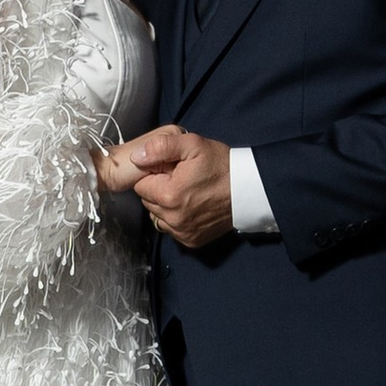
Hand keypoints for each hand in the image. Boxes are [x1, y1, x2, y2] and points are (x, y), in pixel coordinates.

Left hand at [96, 122, 236, 249]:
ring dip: (166, 205)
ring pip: (158, 216)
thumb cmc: (221, 165)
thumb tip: (137, 157)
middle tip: (180, 179)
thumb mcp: (193, 145)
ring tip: (187, 192)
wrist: (248, 190)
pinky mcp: (191, 240)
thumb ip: (160, 147)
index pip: (140, 185)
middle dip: (158, 189)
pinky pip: (172, 228)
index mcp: (169, 195)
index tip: (170, 169)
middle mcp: (173, 218)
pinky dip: (177, 218)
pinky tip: (192, 206)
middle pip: (148, 201)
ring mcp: (182, 232)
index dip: (153, 174)